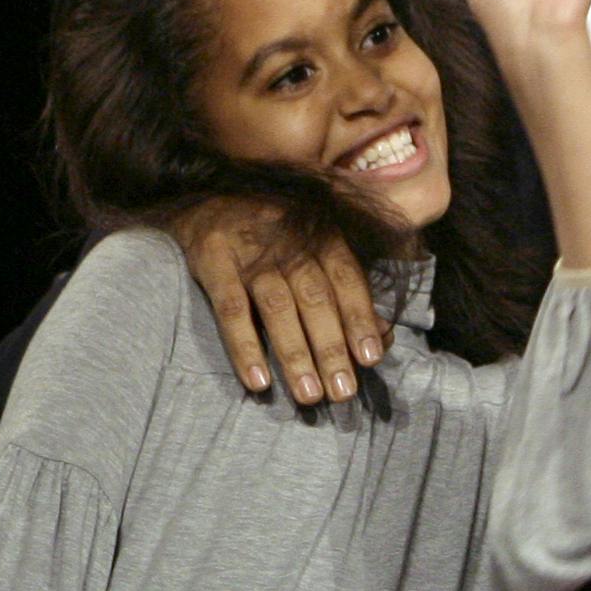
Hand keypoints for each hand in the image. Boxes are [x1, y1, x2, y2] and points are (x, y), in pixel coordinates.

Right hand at [172, 197, 384, 402]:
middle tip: (343, 392)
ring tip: (308, 395)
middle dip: (331, 348)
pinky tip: (258, 381)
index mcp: (322, 234)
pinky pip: (230, 309)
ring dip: (295, 355)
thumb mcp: (317, 246)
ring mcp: (250, 251)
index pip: (347, 279)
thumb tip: (384, 334)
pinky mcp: (213, 259)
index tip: (371, 358)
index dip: (360, 318)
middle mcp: (290, 241)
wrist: (206, 195)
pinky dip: (244, 346)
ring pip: (278, 308)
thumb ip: (350, 289)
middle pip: (315, 299)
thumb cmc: (276, 231)